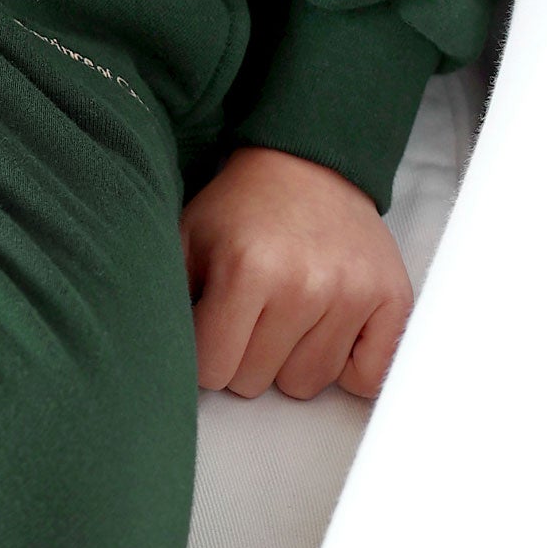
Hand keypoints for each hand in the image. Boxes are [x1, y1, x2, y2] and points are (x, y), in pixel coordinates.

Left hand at [177, 142, 413, 399]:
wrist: (309, 163)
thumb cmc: (244, 207)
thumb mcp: (189, 235)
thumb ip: (166, 293)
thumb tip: (155, 355)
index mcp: (246, 268)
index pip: (213, 369)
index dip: (206, 352)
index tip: (212, 325)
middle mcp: (303, 285)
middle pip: (257, 382)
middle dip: (245, 355)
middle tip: (252, 310)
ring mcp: (352, 294)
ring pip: (307, 384)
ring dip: (291, 359)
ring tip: (288, 310)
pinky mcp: (391, 300)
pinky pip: (366, 379)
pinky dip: (346, 367)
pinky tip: (328, 327)